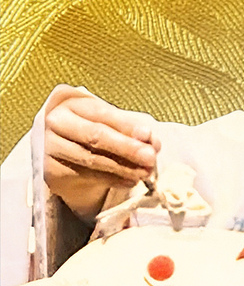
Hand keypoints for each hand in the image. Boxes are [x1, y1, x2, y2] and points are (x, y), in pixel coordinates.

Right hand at [43, 85, 159, 220]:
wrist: (63, 147)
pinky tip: (130, 181)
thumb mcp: (109, 121)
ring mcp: (50, 148)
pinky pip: (86, 176)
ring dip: (123, 168)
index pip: (102, 115)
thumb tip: (151, 142)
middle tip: (150, 157)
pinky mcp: (51, 171)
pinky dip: (112, 180)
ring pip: (91, 159)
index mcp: (72, 105)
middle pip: (94, 137)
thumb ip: (130, 128)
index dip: (126, 125)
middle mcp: (57, 124)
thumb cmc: (91, 127)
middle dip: (126, 148)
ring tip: (145, 172)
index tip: (148, 135)